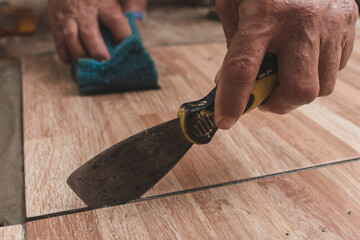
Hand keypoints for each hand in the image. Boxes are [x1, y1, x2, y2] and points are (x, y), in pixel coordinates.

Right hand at [47, 0, 140, 62]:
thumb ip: (133, 5)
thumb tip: (139, 28)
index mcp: (104, 2)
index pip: (115, 20)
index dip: (122, 36)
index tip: (128, 50)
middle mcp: (84, 10)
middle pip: (89, 32)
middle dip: (96, 50)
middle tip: (105, 63)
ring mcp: (68, 16)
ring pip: (70, 36)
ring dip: (79, 54)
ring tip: (88, 66)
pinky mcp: (55, 19)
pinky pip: (58, 39)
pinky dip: (64, 52)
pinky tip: (72, 61)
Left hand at [214, 0, 357, 128]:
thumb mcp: (235, 2)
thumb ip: (233, 42)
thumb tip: (228, 82)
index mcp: (264, 14)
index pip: (243, 69)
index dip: (232, 101)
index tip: (224, 121)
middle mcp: (300, 22)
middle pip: (297, 90)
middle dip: (278, 104)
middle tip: (264, 98)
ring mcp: (330, 24)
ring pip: (321, 87)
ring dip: (298, 91)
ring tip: (285, 75)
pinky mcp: (349, 25)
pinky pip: (336, 69)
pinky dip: (317, 74)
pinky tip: (304, 58)